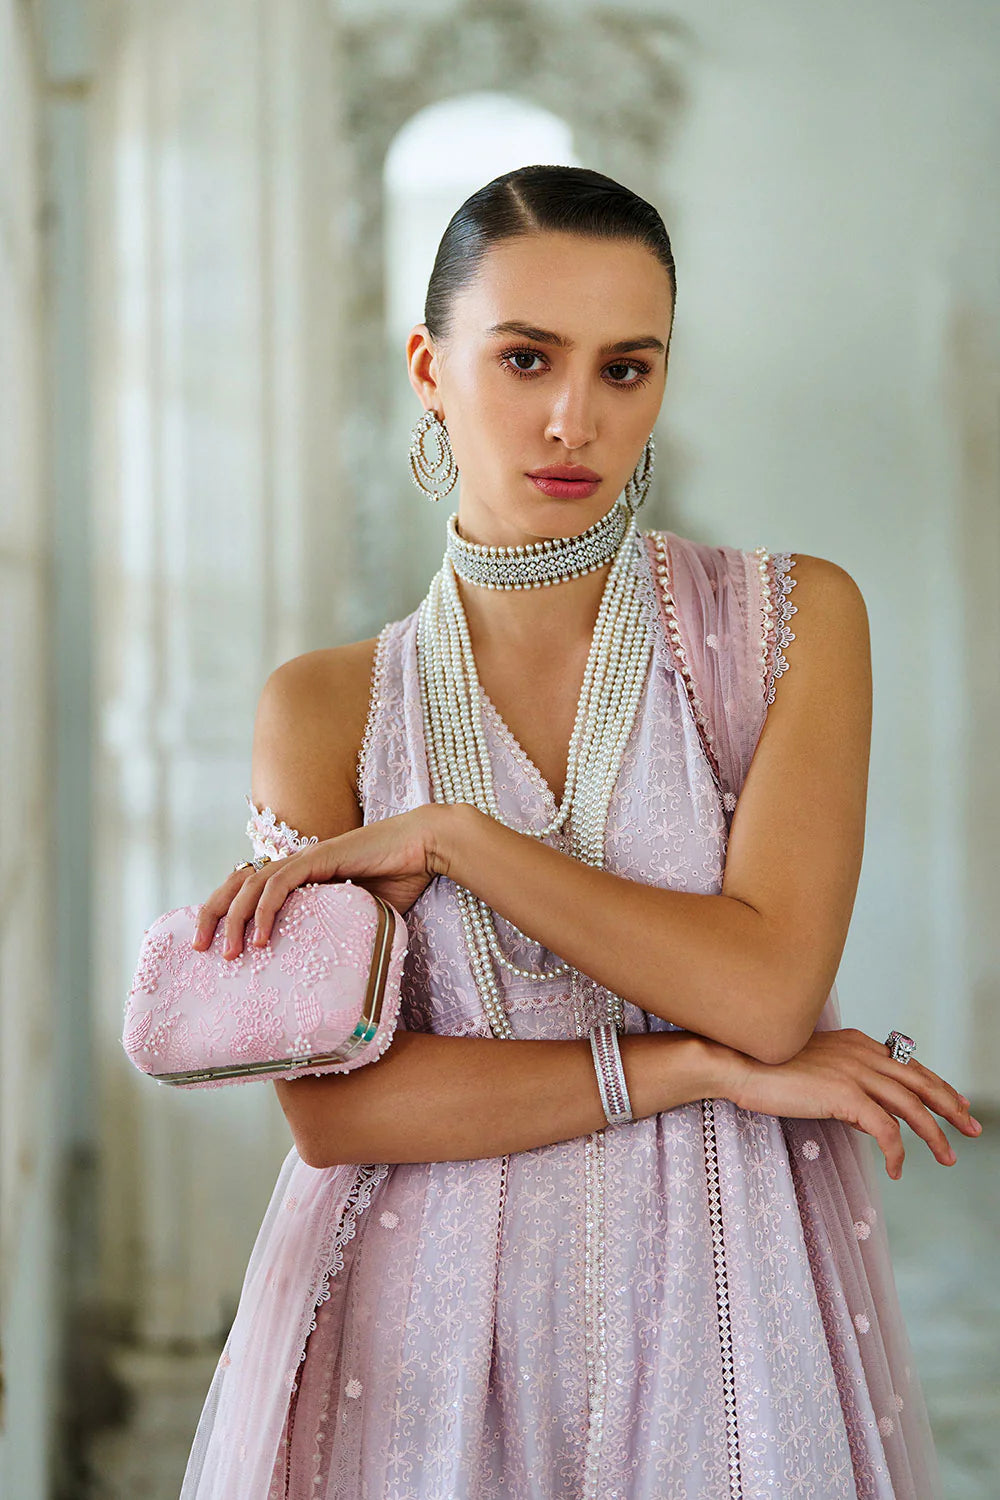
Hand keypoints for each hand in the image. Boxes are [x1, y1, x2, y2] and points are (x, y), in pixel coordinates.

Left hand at [191, 804, 449, 958]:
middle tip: (200, 949)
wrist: (425, 848)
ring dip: (233, 920)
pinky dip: (264, 911)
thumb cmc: (401, 878)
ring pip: (250, 885)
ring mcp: (305, 859)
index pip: (248, 888)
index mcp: (300, 876)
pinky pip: (280, 885)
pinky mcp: (319, 858)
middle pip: (236, 884)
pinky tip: (260, 938)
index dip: (225, 911)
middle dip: (212, 915)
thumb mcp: (362, 915)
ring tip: (228, 954)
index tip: (212, 943)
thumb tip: (336, 975)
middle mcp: (295, 864)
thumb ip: (342, 933)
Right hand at [716, 1027, 982, 1178]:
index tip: (955, 1103)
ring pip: (912, 1106)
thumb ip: (844, 1082)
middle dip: (952, 1106)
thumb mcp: (815, 1069)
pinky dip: (898, 1152)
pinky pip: (886, 1129)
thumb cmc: (767, 1069)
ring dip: (935, 1135)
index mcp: (857, 1043)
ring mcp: (855, 1071)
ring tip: (947, 1158)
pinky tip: (897, 1169)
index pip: (909, 1065)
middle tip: (972, 1128)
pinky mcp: (844, 1094)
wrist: (739, 1063)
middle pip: (922, 1080)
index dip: (937, 1085)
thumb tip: (867, 1112)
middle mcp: (862, 1052)